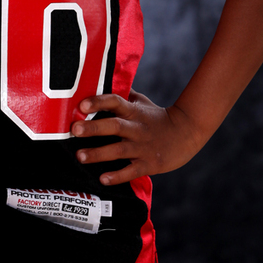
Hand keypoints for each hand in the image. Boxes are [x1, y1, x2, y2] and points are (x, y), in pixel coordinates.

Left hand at [72, 89, 203, 185]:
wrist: (188, 132)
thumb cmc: (158, 116)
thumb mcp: (142, 102)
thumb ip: (123, 95)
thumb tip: (102, 83)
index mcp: (134, 111)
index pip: (115, 101)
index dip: (99, 102)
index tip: (82, 105)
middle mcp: (137, 128)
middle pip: (114, 126)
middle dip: (93, 128)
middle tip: (75, 130)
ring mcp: (143, 147)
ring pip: (119, 150)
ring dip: (98, 153)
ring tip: (80, 156)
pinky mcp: (150, 164)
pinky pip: (132, 171)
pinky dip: (118, 176)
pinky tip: (103, 179)